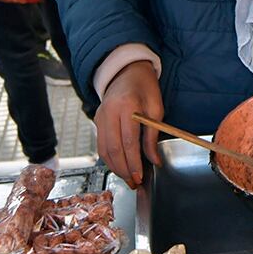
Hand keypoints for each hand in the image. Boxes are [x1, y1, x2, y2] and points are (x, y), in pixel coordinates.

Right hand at [95, 61, 162, 187]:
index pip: (128, 141)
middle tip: (134, 183)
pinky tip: (119, 166)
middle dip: (123, 170)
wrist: (126, 70)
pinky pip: (100, 144)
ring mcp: (100, 116)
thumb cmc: (145, 87)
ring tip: (127, 178)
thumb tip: (153, 160)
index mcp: (126, 106)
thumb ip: (152, 135)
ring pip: (103, 150)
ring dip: (115, 167)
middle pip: (113, 149)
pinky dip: (108, 159)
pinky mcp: (96, 120)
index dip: (133, 162)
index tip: (140, 176)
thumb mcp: (156, 108)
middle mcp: (108, 112)